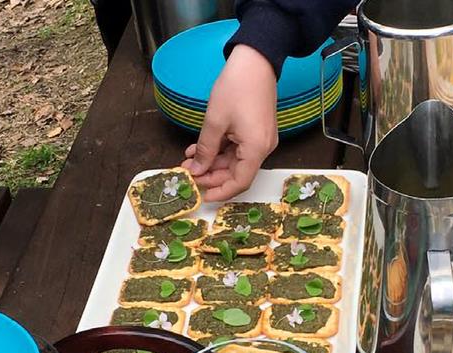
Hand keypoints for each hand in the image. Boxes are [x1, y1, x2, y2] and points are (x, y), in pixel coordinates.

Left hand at [182, 45, 277, 200]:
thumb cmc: (237, 86)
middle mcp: (263, 148)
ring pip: (235, 161)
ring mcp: (261, 139)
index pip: (240, 182)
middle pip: (236, 173)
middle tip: (189, 173)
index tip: (203, 195)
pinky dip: (220, 150)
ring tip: (189, 159)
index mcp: (256, 149)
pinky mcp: (257, 131)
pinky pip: (238, 148)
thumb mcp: (215, 121)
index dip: (221, 192)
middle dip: (211, 175)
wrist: (256, 58)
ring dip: (212, 161)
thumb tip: (196, 170)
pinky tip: (200, 148)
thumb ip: (205, 150)